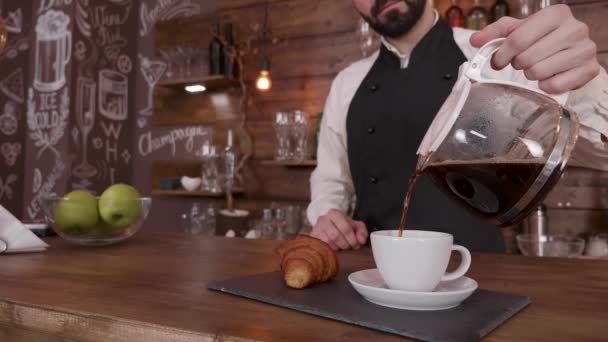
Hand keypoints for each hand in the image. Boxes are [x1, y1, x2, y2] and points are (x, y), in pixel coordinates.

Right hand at [310, 209, 367, 250]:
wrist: (327, 223)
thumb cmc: (342, 225)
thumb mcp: (355, 225)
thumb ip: (362, 232)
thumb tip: (361, 240)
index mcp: (334, 213)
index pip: (345, 227)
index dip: (352, 239)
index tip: (356, 244)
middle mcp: (323, 219)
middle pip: (336, 236)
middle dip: (345, 244)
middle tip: (350, 246)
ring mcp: (316, 228)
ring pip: (328, 242)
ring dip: (338, 247)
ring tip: (342, 246)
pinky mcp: (313, 237)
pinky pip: (322, 246)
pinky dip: (331, 249)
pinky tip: (335, 247)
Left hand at [470, 5, 599, 93]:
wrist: (571, 51)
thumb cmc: (542, 39)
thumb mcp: (518, 30)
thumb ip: (495, 33)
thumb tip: (475, 40)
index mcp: (556, 14)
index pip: (517, 39)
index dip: (502, 54)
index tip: (498, 62)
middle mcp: (575, 29)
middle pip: (527, 58)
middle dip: (518, 64)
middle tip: (521, 63)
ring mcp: (585, 50)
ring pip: (539, 72)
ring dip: (531, 75)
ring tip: (536, 68)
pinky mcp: (590, 70)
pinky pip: (554, 86)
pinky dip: (545, 86)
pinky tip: (549, 77)